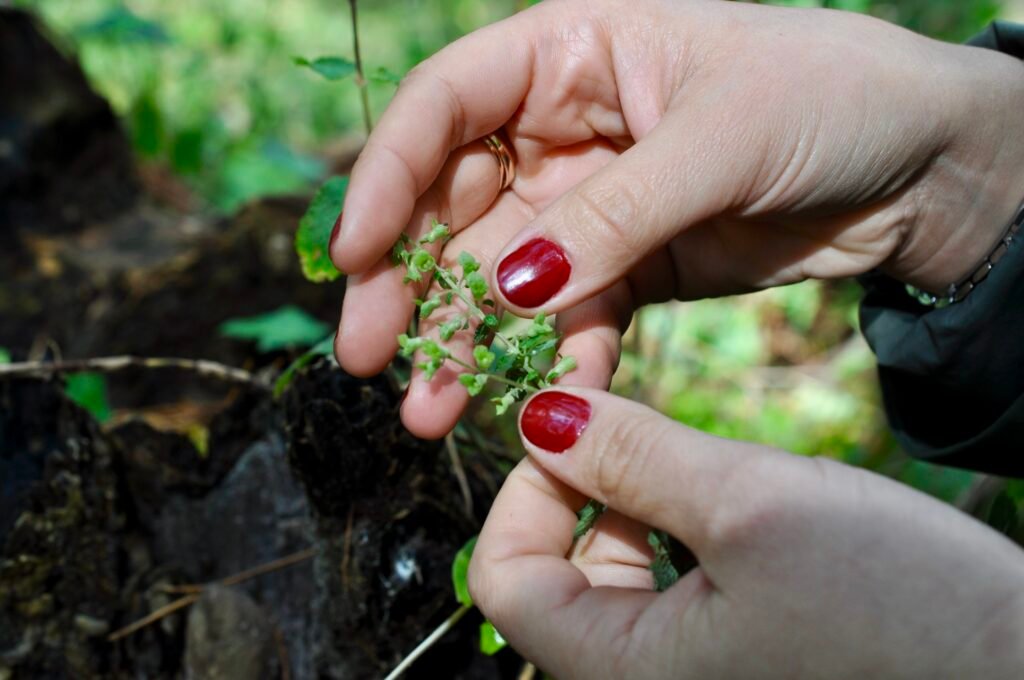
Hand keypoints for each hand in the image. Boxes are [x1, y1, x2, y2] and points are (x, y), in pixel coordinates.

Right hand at [331, 0, 1023, 437]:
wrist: (922, 166)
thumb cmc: (830, 99)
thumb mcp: (719, 139)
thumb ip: (612, 214)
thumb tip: (506, 287)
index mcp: (569, 53)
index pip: (444, 105)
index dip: (388, 176)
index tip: (353, 254)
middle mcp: (563, 129)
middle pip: (452, 204)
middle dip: (406, 280)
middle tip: (370, 354)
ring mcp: (591, 206)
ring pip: (499, 278)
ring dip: (461, 343)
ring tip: (427, 410)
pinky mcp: (627, 270)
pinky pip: (569, 322)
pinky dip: (551, 364)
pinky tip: (533, 409)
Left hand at [468, 387, 1023, 678]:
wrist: (1017, 670)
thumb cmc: (899, 608)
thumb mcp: (750, 506)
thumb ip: (629, 457)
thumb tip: (540, 415)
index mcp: (621, 674)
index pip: (504, 579)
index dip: (524, 491)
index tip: (574, 426)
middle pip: (553, 574)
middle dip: (584, 489)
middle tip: (635, 426)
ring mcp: (687, 674)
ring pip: (611, 573)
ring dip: (634, 503)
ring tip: (698, 467)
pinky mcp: (730, 656)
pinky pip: (665, 587)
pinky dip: (674, 530)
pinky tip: (727, 502)